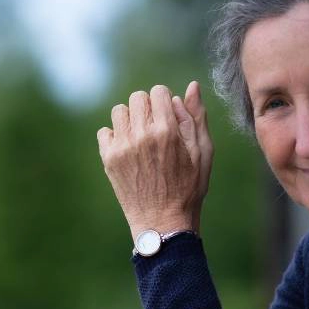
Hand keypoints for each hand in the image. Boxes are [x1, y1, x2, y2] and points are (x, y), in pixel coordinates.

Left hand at [97, 80, 213, 241]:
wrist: (163, 221)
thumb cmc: (188, 187)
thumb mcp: (203, 152)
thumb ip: (195, 117)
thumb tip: (192, 86)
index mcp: (167, 131)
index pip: (159, 91)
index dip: (165, 102)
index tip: (169, 119)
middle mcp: (142, 135)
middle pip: (138, 97)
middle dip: (148, 108)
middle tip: (156, 129)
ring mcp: (122, 147)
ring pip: (119, 111)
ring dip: (130, 119)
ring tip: (141, 138)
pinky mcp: (109, 159)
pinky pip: (105, 131)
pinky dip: (115, 136)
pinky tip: (129, 151)